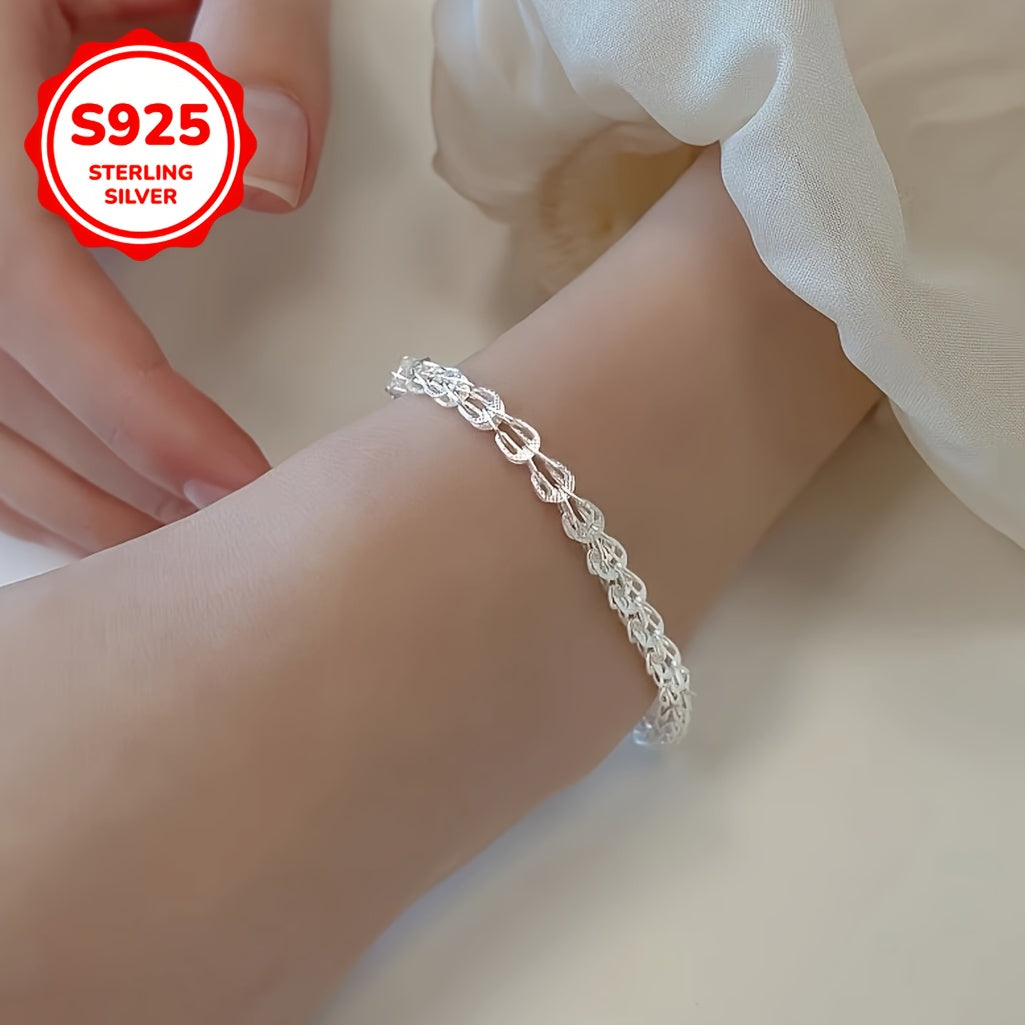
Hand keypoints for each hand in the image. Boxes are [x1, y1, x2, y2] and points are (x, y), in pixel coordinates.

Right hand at [0, 0, 330, 554]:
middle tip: (223, 541)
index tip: (233, 484)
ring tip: (167, 547)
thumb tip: (274, 180)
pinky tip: (86, 497)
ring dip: (60, 484)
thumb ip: (253, 32)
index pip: (22, 278)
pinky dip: (20, 448)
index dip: (126, 403)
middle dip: (105, 470)